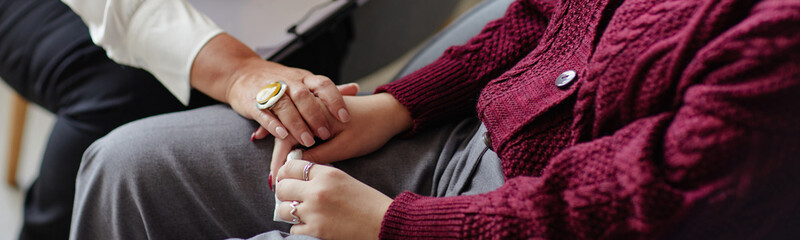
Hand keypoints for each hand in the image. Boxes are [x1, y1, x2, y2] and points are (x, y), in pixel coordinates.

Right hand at [251, 82, 359, 140]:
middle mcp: (288, 82)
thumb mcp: (305, 82)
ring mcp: (270, 91)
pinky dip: (273, 124)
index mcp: (304, 78)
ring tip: (308, 141)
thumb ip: (328, 89)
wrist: (242, 73)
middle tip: (326, 134)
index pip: (323, 84)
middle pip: (303, 96)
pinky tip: (282, 136)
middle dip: (316, 115)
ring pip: (284, 105)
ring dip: (297, 123)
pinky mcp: (253, 102)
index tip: (346, 117)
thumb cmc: (281, 82)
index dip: (335, 100)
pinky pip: (264, 112)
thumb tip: (356, 89)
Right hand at [269, 93, 412, 179]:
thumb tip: (294, 166)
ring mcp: (312, 104)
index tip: (277, 179)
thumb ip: (318, 155)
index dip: (280, 159)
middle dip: (278, 156)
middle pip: (285, 131)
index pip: (287, 137)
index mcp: (315, 111)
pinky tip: (273, 142)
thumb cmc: (371, 128)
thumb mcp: (345, 147)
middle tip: (275, 180)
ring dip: (280, 145)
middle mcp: (309, 103)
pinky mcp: (316, 108)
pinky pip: (294, 120)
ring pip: (288, 125)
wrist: (388, 111)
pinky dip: (284, 133)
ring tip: (276, 170)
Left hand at [275, 159, 391, 239]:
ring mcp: (314, 212)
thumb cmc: (368, 201)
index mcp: (327, 174)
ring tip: (300, 213)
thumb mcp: (344, 179)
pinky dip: (300, 228)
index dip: (285, 173)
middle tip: (290, 197)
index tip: (286, 178)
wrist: (383, 222)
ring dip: (289, 212)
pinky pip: (293, 229)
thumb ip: (321, 176)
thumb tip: (298, 178)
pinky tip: (311, 225)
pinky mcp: (315, 231)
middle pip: (282, 187)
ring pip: (283, 209)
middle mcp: (317, 191)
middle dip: (284, 193)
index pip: (291, 166)